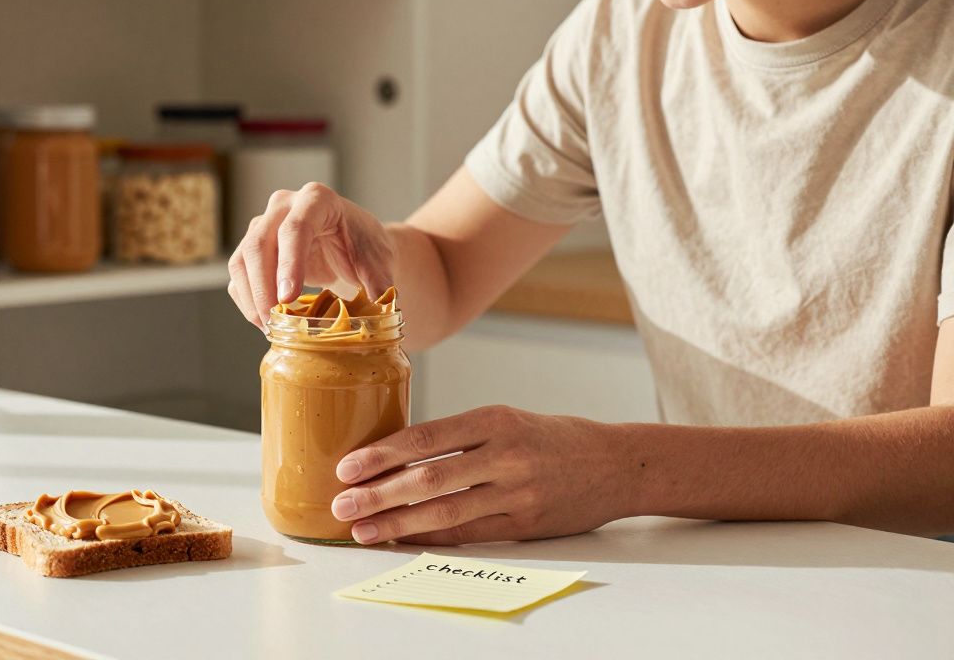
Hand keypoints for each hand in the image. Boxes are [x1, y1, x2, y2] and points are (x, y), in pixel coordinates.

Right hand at [227, 182, 394, 330]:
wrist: (354, 244)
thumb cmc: (365, 246)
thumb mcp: (379, 261)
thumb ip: (379, 280)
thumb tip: (379, 303)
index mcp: (318, 200)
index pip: (295, 229)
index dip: (289, 264)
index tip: (288, 299)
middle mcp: (284, 205)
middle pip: (259, 243)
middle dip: (263, 287)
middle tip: (274, 322)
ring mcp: (264, 224)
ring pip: (242, 260)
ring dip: (251, 297)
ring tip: (269, 328)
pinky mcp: (253, 247)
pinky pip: (239, 274)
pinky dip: (247, 300)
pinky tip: (263, 322)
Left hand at [330, 406, 629, 544]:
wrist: (617, 464)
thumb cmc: (552, 438)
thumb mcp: (507, 419)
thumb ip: (460, 435)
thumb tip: (395, 454)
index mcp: (494, 419)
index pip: (425, 438)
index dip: (381, 455)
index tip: (347, 467)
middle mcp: (504, 455)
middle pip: (428, 477)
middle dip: (377, 493)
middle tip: (341, 504)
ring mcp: (516, 493)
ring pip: (444, 511)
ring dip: (396, 523)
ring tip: (361, 530)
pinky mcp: (526, 525)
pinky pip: (468, 534)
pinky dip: (430, 538)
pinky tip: (402, 539)